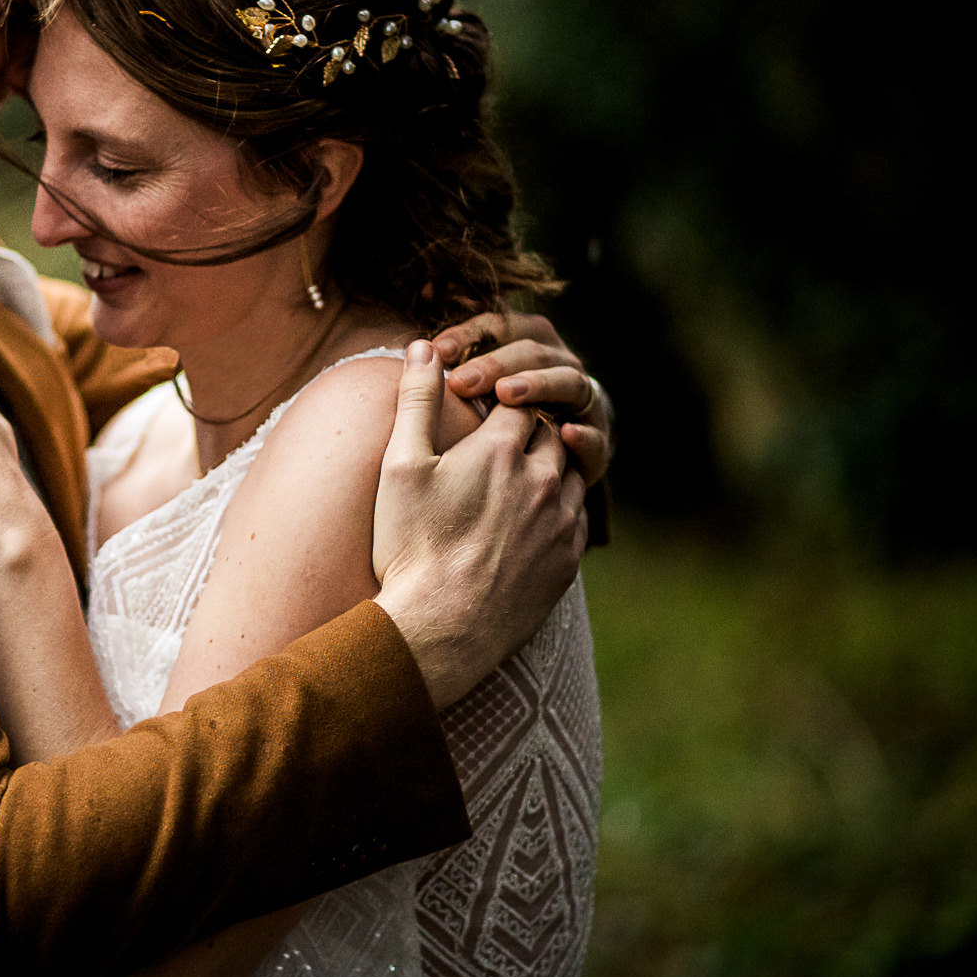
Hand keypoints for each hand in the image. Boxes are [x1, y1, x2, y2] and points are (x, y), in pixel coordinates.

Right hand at [370, 341, 587, 708]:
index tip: (479, 414)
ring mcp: (561, 521)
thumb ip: (416, 400)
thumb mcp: (400, 466)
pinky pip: (575, 519)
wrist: (441, 629)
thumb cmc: (411, 546)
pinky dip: (557, 510)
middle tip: (495, 446)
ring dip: (547, 469)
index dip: (498, 402)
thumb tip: (425, 346)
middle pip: (549, 432)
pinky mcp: (568, 560)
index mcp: (502, 449)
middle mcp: (544, 478)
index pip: (517, 401)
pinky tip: (526, 523)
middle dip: (527, 430)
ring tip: (513, 482)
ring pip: (570, 473)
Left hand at [432, 312, 612, 486]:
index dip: (472, 333)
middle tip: (461, 382)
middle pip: (533, 352)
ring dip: (538, 385)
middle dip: (497, 363)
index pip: (501, 325)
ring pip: (568, 382)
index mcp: (527, 343)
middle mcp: (558, 365)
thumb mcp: (469, 380)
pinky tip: (566, 434)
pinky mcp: (596, 444)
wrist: (538, 469)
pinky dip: (585, 435)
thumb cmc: (490, 417)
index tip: (439, 350)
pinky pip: (597, 436)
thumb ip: (449, 349)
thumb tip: (421, 302)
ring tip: (506, 395)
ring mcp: (581, 402)